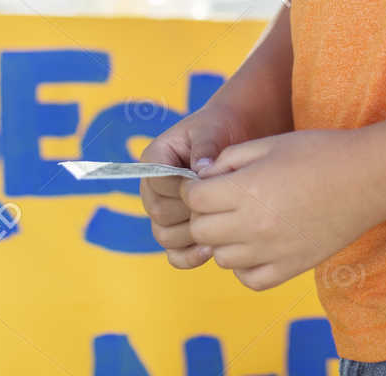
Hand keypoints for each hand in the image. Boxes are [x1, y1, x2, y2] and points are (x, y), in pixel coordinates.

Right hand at [137, 99, 261, 269]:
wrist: (233, 136)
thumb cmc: (220, 128)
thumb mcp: (212, 129)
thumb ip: (205, 146)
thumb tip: (201, 170)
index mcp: (154, 160)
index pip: (159, 182)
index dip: (184, 186)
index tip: (210, 181)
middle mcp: (152, 189)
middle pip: (160, 213)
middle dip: (192, 211)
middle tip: (221, 205)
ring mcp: (163, 211)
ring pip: (165, 236)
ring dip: (192, 235)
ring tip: (220, 226)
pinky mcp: (178, 229)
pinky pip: (174, 253)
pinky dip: (189, 256)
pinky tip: (212, 248)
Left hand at [183, 128, 384, 291]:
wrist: (367, 179)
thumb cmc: (319, 153)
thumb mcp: (270, 142)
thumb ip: (229, 159)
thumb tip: (203, 178)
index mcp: (247, 189)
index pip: (194, 200)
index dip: (194, 188)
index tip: (205, 183)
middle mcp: (254, 225)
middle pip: (201, 231)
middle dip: (203, 214)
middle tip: (221, 202)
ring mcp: (272, 251)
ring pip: (221, 258)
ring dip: (223, 240)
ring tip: (242, 221)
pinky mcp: (290, 268)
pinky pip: (249, 279)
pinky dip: (244, 266)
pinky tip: (256, 245)